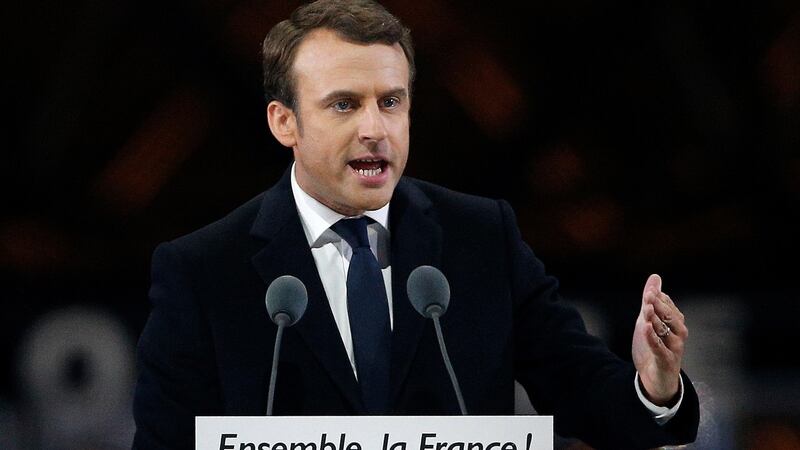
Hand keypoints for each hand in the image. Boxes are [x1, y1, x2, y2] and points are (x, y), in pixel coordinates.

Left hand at [631, 274, 686, 404]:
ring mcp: (673, 348)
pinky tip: (646, 328)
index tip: (650, 291)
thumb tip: (655, 277)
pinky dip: (653, 337)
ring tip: (646, 308)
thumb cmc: (654, 346)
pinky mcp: (666, 360)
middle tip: (647, 295)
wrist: (655, 377)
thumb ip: (651, 300)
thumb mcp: (649, 320)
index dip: (659, 299)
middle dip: (659, 306)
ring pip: (665, 331)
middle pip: (670, 317)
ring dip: (655, 319)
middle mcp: (678, 335)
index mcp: (676, 324)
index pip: (669, 307)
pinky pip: (659, 347)